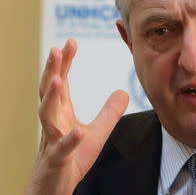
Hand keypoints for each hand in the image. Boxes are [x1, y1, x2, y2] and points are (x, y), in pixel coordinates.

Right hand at [25, 39, 128, 194]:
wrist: (55, 188)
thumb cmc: (71, 158)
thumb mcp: (96, 132)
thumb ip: (109, 112)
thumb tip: (123, 91)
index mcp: (62, 114)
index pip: (61, 83)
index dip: (64, 63)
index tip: (70, 42)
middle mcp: (54, 123)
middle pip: (50, 93)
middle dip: (52, 71)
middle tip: (57, 49)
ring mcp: (53, 141)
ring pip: (47, 117)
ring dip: (52, 99)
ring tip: (58, 80)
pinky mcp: (58, 161)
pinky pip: (62, 149)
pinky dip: (70, 140)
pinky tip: (79, 132)